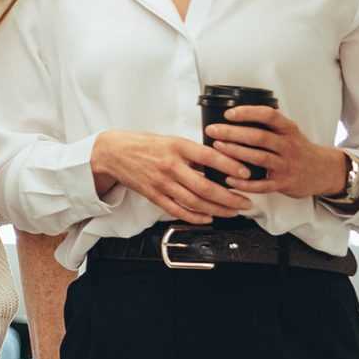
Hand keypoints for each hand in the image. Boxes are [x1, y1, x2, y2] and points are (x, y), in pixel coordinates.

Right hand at [92, 130, 253, 223]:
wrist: (113, 152)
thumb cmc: (144, 145)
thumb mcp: (171, 140)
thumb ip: (193, 152)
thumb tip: (219, 162)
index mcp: (176, 147)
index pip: (209, 157)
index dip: (229, 166)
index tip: (245, 173)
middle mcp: (170, 166)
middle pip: (204, 186)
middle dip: (229, 197)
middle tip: (244, 201)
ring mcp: (161, 183)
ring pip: (194, 202)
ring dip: (217, 209)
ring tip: (232, 211)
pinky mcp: (153, 195)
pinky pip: (177, 210)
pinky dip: (194, 217)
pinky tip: (208, 218)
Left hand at [209, 105, 350, 201]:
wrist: (323, 171)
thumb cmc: (298, 149)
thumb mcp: (289, 132)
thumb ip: (269, 125)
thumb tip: (235, 115)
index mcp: (288, 129)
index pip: (269, 115)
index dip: (248, 113)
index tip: (228, 114)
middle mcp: (288, 145)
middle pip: (259, 137)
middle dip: (233, 133)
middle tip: (213, 131)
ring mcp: (286, 165)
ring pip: (259, 158)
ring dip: (236, 153)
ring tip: (217, 148)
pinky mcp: (284, 183)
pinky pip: (262, 184)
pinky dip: (244, 183)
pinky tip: (229, 179)